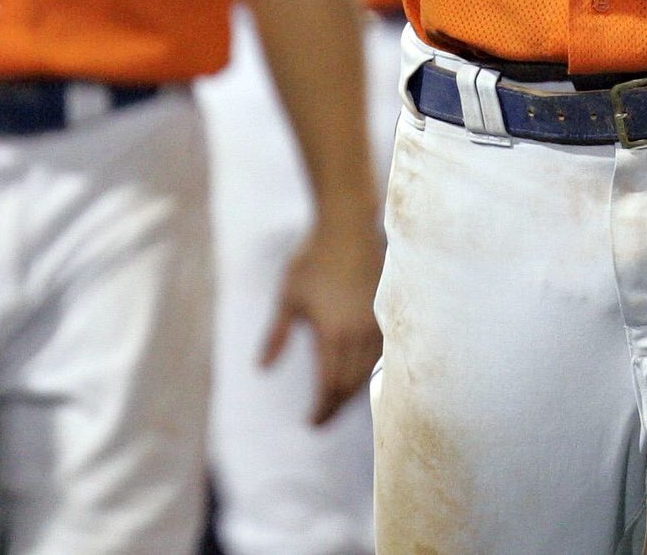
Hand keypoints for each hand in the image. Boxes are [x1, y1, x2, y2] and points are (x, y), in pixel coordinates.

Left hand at [261, 212, 384, 424]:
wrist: (346, 225)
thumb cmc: (312, 258)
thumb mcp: (287, 297)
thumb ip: (276, 335)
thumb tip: (261, 367)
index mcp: (331, 333)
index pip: (328, 387)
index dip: (320, 410)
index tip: (310, 423)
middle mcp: (358, 333)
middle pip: (350, 385)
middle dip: (335, 406)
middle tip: (322, 418)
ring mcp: (376, 322)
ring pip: (368, 371)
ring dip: (353, 390)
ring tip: (337, 400)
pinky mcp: (385, 310)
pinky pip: (381, 353)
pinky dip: (369, 370)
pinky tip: (360, 373)